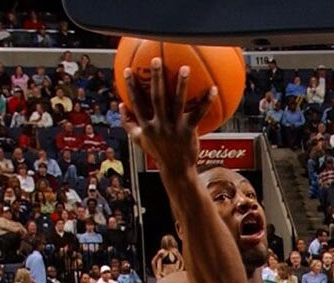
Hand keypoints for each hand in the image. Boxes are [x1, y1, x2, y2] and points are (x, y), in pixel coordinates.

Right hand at [120, 60, 214, 174]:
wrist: (176, 170)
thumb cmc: (158, 153)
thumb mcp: (140, 140)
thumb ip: (129, 124)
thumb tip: (120, 106)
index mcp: (146, 126)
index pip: (136, 103)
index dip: (131, 87)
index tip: (128, 70)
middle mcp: (159, 125)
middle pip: (156, 98)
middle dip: (155, 78)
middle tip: (156, 60)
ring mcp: (175, 128)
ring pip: (177, 103)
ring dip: (181, 85)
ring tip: (185, 68)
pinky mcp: (189, 131)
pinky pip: (198, 114)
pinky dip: (206, 101)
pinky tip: (213, 88)